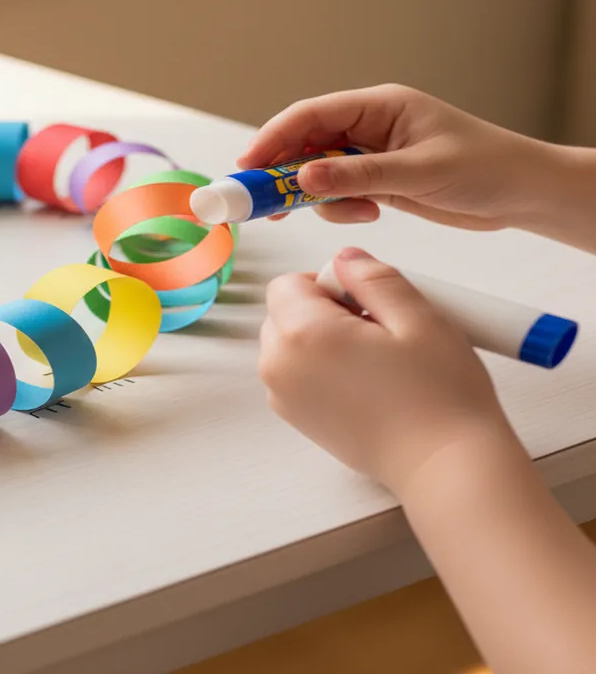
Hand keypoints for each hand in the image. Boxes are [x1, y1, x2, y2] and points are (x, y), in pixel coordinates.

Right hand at [238, 84, 551, 229]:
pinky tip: (370, 212)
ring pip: (318, 171)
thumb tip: (303, 176)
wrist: (524, 194)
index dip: (273, 138)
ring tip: (341, 211)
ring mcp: (372, 154)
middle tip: (262, 201)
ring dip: (316, 195)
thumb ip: (357, 175)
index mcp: (379, 106)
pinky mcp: (378, 180)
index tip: (247, 166)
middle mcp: (370, 126)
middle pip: (306, 143)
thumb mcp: (419, 172)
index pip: (311, 115)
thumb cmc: (487, 168)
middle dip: (283, 171)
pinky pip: (338, 191)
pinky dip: (340, 206)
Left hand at [259, 247, 512, 493]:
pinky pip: (296, 375)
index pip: (288, 283)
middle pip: (282, 313)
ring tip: (374, 360)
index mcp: (301, 334)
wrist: (446, 466)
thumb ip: (372, 276)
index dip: (328, 284)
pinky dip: (321, 369)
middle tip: (376, 332)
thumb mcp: (417, 315)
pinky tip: (367, 384)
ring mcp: (284, 398)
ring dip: (320, 340)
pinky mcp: (298, 421)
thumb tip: (343, 258)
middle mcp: (279, 366)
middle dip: (321, 311)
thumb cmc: (439, 394)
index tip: (367, 304)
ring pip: (288, 344)